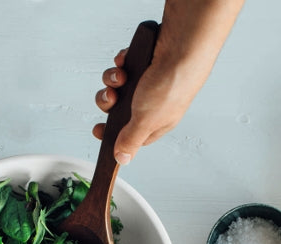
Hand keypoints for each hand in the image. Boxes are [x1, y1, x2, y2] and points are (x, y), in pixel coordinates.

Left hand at [93, 42, 208, 164]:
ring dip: (112, 81)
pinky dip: (121, 63)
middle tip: (111, 97)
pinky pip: (123, 64)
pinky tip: (125, 61)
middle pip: (118, 108)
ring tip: (120, 76)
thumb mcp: (145, 121)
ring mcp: (147, 80)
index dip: (112, 133)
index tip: (98, 129)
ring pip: (117, 85)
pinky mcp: (144, 60)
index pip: (130, 134)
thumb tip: (122, 159)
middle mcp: (152, 102)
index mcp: (157, 122)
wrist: (182, 46)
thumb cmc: (171, 84)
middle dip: (109, 102)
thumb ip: (131, 141)